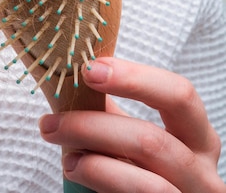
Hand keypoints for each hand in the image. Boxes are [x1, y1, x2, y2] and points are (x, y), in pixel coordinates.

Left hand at [39, 57, 224, 192]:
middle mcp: (201, 172)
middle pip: (151, 140)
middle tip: (50, 123)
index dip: (134, 78)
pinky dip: (97, 180)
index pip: (179, 95)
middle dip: (91, 127)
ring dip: (92, 163)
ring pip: (144, 181)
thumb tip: (67, 76)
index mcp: (196, 138)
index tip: (89, 70)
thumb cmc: (129, 171)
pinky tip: (76, 171)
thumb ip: (107, 110)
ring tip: (65, 157)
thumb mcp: (124, 136)